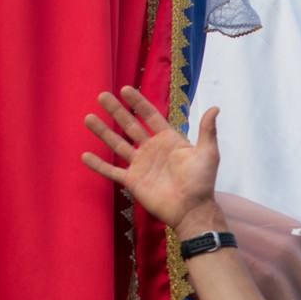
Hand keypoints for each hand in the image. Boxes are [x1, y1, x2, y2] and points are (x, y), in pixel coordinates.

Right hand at [82, 87, 218, 229]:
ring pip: (117, 144)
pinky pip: (112, 171)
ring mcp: (140, 165)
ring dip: (103, 132)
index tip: (125, 89)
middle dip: (116, 111)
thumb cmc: (202, 182)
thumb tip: (215, 108)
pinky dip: (98, 164)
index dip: (138, 103)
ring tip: (88, 117)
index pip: (150, 116)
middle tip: (101, 96)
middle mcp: (152, 149)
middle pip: (130, 126)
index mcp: (169, 140)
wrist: (192, 210)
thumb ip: (207, 131)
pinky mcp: (132, 181)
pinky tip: (85, 155)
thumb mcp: (208, 154)